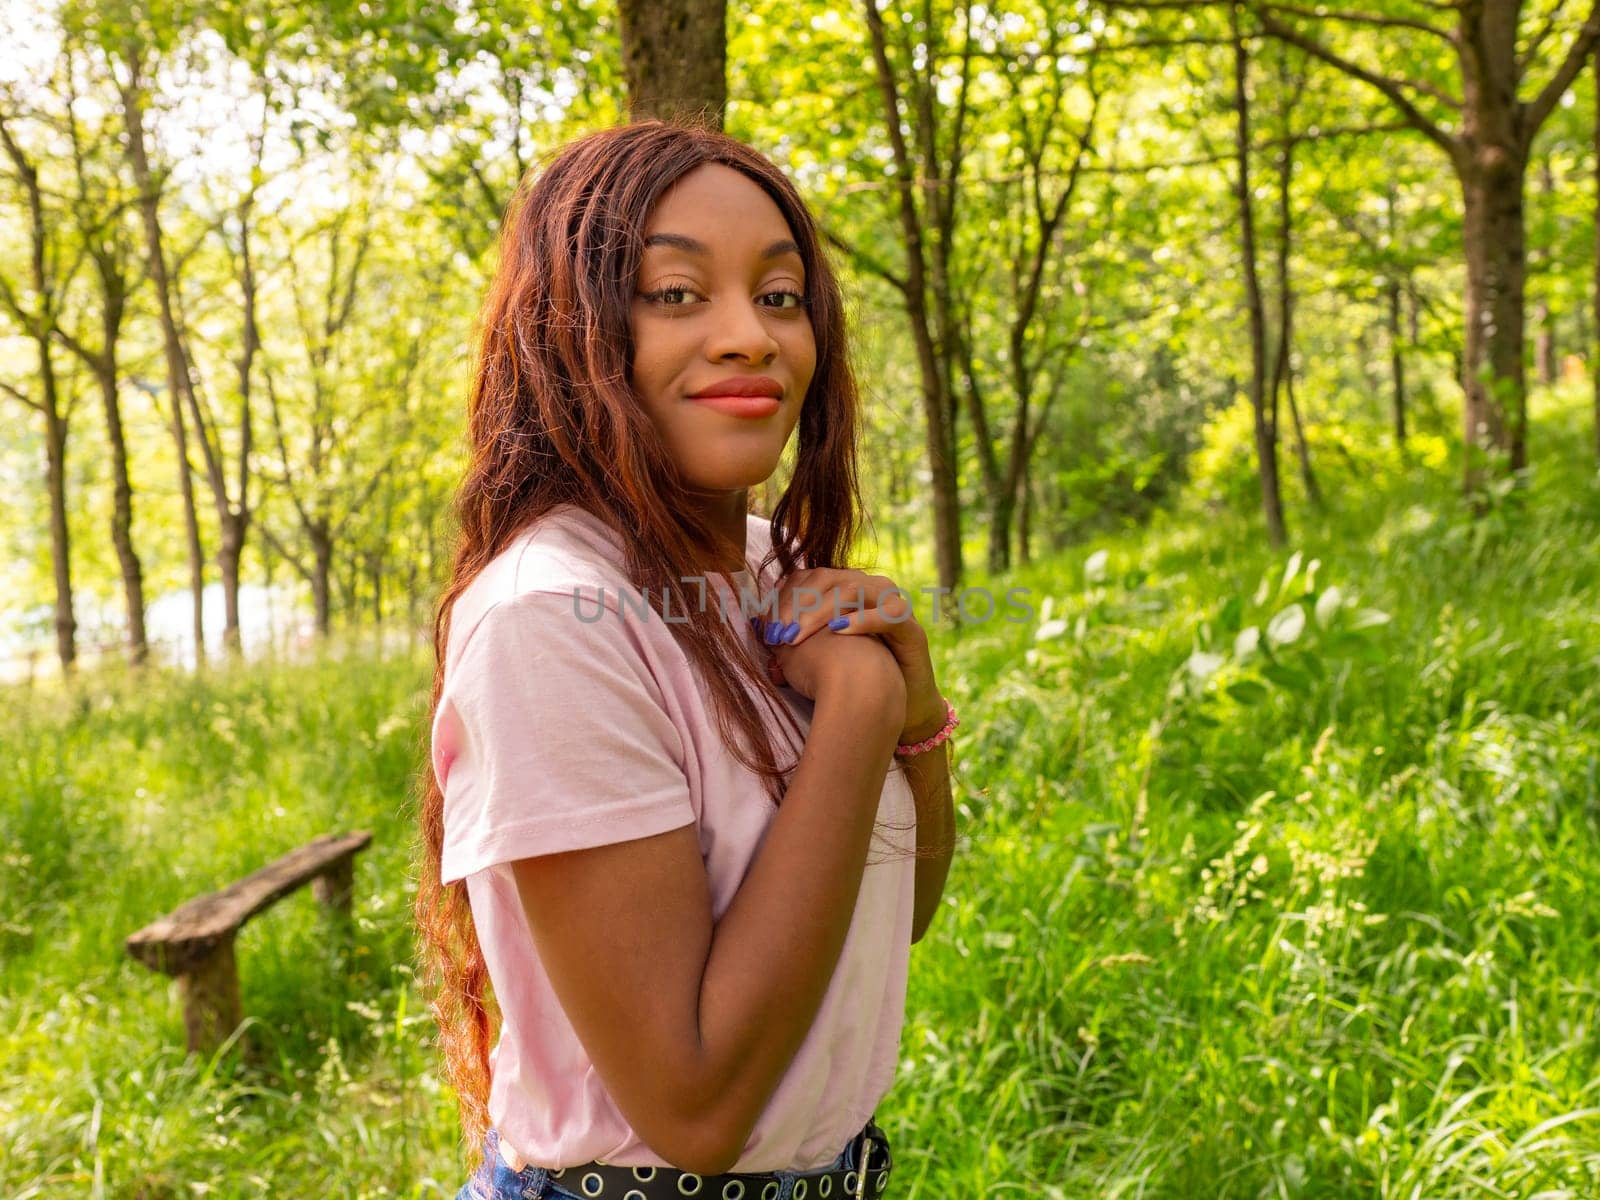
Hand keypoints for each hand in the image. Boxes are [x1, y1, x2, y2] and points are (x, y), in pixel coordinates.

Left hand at [754, 568, 945, 741]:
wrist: (895, 709)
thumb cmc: (853, 681)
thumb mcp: (816, 655)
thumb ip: (794, 638)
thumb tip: (762, 629)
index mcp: (846, 590)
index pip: (810, 578)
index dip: (784, 598)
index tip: (765, 626)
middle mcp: (871, 590)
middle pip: (827, 579)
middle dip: (796, 606)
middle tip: (777, 635)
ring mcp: (894, 606)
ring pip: (853, 590)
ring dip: (819, 612)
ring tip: (795, 637)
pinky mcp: (912, 629)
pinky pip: (889, 614)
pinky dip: (862, 620)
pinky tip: (837, 631)